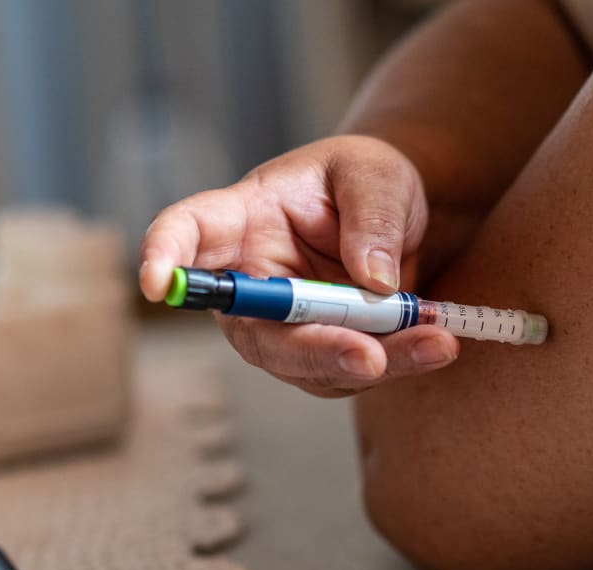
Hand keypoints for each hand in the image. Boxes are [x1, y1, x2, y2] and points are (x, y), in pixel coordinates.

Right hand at [139, 135, 460, 396]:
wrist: (395, 213)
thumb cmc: (365, 179)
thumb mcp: (375, 173)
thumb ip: (373, 216)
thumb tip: (375, 282)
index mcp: (242, 217)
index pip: (186, 233)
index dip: (164, 258)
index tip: (156, 284)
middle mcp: (252, 280)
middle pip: (256, 329)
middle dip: (312, 351)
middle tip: (370, 357)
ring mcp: (284, 324)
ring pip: (307, 363)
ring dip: (372, 363)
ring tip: (435, 343)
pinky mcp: (321, 351)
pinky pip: (347, 372)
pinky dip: (397, 363)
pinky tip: (436, 342)